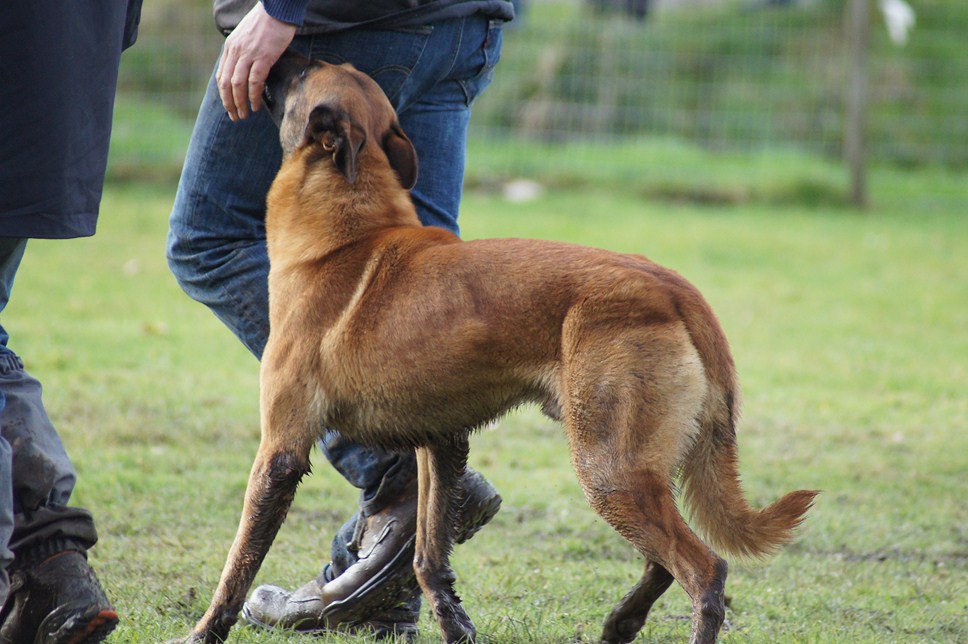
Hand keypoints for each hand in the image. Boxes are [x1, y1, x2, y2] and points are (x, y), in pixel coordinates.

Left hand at [216, 2, 296, 120]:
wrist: (278, 9)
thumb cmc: (267, 23)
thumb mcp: (246, 36)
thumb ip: (242, 51)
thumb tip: (244, 69)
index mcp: (230, 47)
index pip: (221, 76)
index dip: (224, 95)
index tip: (230, 107)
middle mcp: (236, 51)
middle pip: (226, 84)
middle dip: (229, 104)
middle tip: (235, 117)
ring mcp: (248, 54)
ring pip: (238, 85)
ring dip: (240, 103)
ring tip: (244, 115)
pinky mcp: (263, 57)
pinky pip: (255, 81)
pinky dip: (254, 96)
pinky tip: (256, 105)